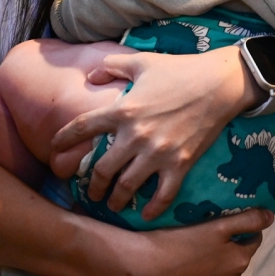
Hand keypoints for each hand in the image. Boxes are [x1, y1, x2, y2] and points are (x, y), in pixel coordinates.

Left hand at [49, 46, 258, 218]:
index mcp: (123, 110)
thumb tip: (92, 75)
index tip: (54, 150)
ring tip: (113, 204)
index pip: (82, 128)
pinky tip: (144, 214)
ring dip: (115, 200)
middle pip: (102, 170)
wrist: (219, 83)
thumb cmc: (181, 70)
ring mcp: (158, 153)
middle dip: (92, 185)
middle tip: (90, 192)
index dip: (63, 141)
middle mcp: (136, 135)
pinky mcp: (180, 163)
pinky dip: (152, 209)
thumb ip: (112, 65)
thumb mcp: (142, 61)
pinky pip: (163, 194)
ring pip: (127, 187)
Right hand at [117, 208, 271, 275]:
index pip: (252, 236)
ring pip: (221, 269)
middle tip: (210, 228)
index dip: (243, 225)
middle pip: (238, 254)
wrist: (141, 268)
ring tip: (196, 245)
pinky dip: (202, 273)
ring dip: (216, 258)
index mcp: (239, 261)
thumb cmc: (179, 242)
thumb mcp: (217, 227)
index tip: (230, 216)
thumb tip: (270, 216)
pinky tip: (187, 262)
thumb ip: (247, 221)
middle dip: (230, 243)